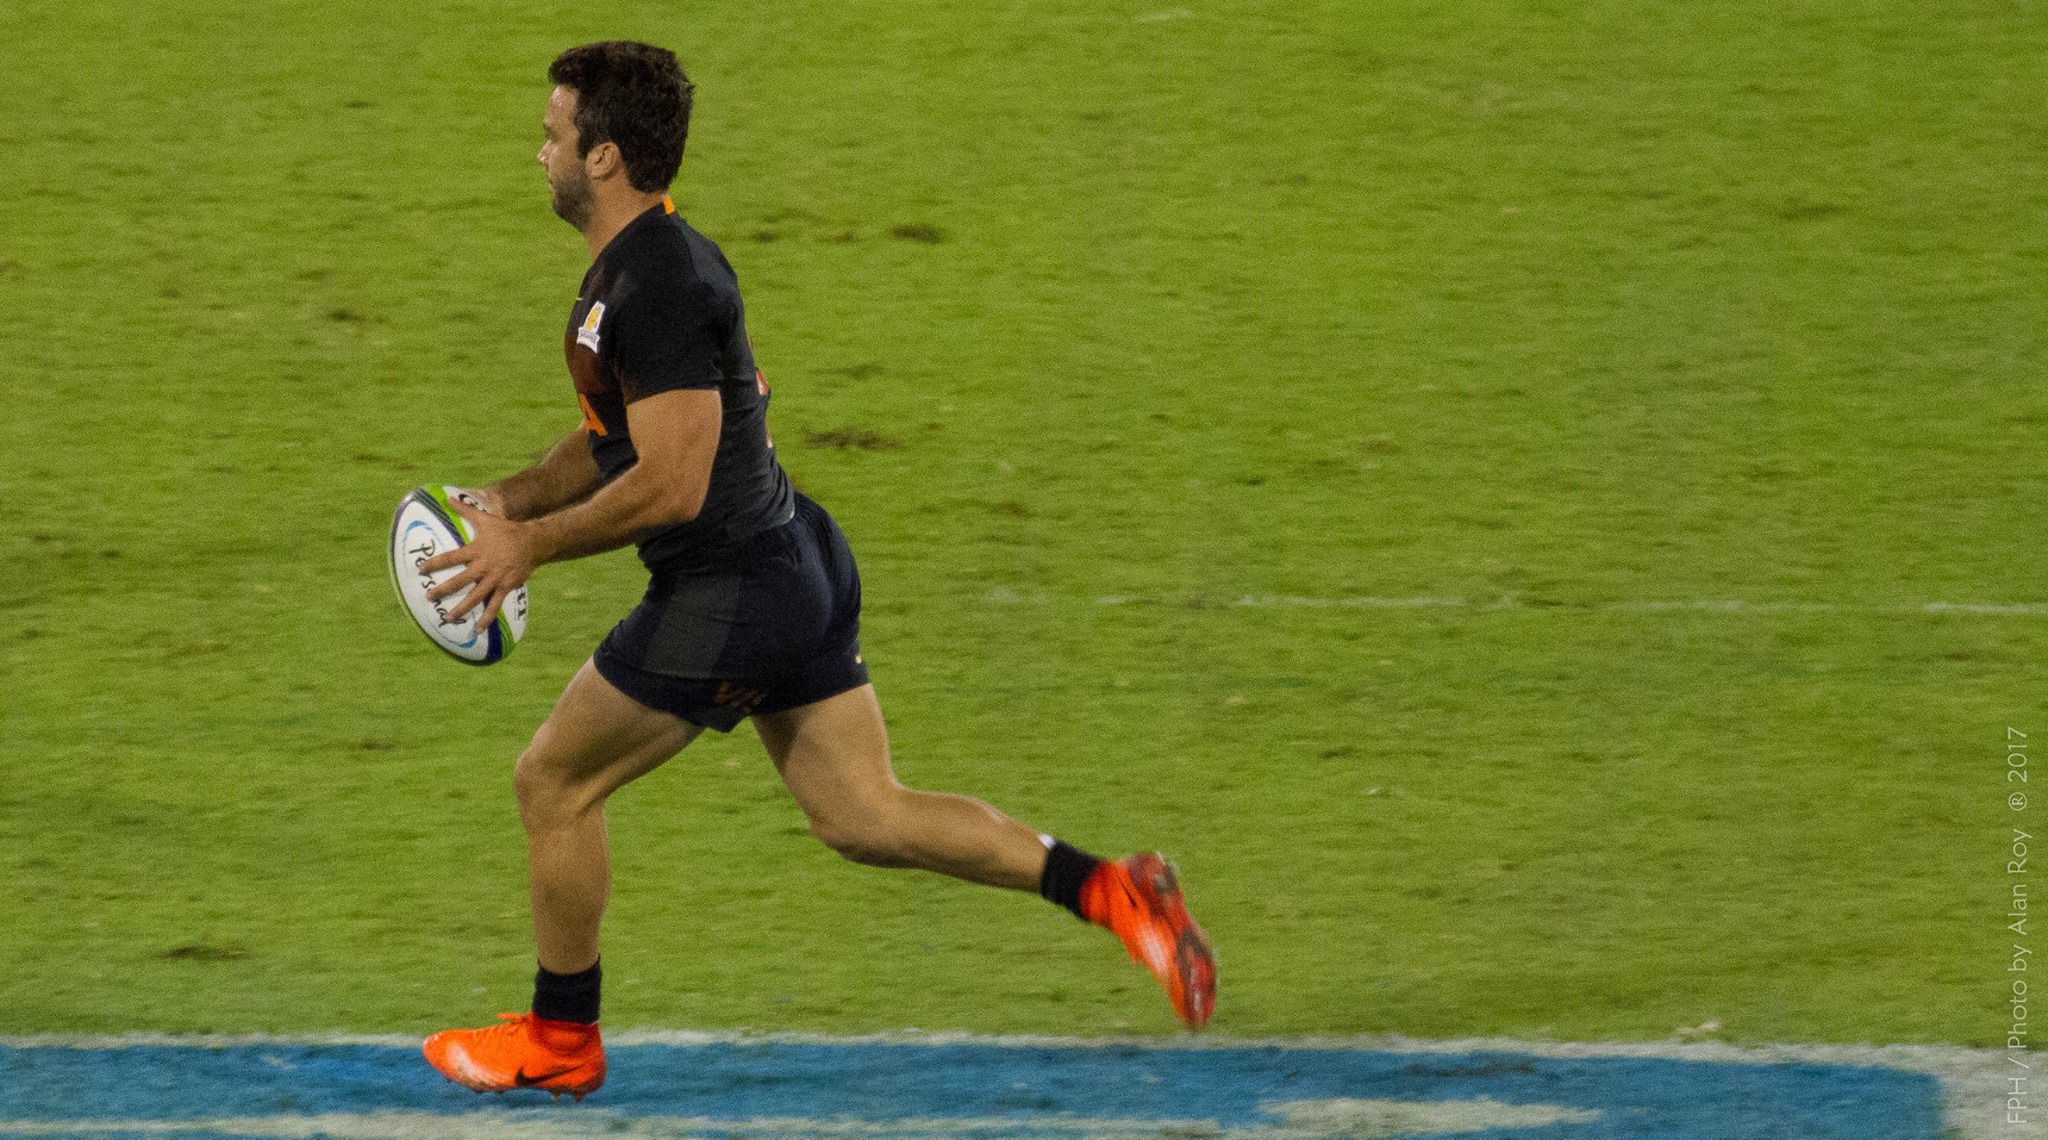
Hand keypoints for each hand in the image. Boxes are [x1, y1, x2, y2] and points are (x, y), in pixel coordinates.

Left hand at [420, 498, 539, 628]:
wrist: (532, 542)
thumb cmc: (506, 530)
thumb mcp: (485, 519)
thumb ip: (465, 510)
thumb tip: (447, 497)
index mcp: (476, 550)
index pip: (451, 558)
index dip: (435, 564)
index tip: (421, 570)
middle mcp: (483, 566)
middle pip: (459, 581)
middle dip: (443, 590)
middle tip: (430, 597)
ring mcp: (495, 579)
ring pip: (475, 596)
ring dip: (461, 608)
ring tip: (448, 617)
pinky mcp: (505, 587)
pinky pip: (494, 605)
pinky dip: (486, 618)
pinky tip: (477, 628)